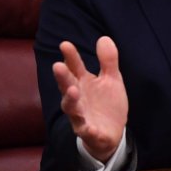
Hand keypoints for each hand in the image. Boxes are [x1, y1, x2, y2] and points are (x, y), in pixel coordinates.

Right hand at [52, 37, 127, 161]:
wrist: (112, 131)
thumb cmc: (106, 103)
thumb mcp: (111, 79)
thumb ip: (108, 61)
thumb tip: (104, 38)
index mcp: (83, 83)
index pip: (74, 68)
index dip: (70, 57)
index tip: (65, 44)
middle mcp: (78, 98)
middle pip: (67, 86)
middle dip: (63, 77)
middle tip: (58, 66)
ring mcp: (81, 116)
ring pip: (72, 109)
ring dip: (71, 100)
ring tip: (72, 91)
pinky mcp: (90, 132)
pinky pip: (87, 131)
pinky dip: (87, 129)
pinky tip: (89, 127)